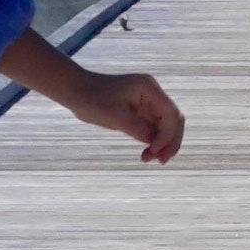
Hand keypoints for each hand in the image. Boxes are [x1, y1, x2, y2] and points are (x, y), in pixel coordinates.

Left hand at [67, 70, 185, 164]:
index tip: (154, 151)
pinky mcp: (141, 111)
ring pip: (166, 126)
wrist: (76, 92)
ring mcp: (148, 102)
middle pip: (173, 120)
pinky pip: (154, 128)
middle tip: (161, 161)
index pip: (170, 113)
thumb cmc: (93, 100)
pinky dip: (153, 142)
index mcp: (149, 88)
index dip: (167, 135)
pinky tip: (146, 154)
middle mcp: (152, 94)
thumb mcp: (115, 116)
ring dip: (162, 144)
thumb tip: (156, 142)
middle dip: (170, 141)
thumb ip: (138, 129)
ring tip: (149, 159)